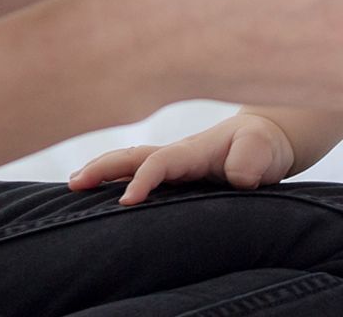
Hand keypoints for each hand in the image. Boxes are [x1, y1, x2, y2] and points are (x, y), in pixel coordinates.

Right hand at [68, 114, 293, 204]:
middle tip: (74, 183)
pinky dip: (118, 177)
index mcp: (195, 150)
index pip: (161, 162)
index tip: (125, 203)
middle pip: (135, 156)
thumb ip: (252, 160)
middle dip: (104, 166)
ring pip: (134, 162)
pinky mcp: (178, 174)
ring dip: (105, 170)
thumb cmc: (264, 145)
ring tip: (73, 184)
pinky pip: (143, 172)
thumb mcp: (265, 150)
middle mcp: (180, 154)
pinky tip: (101, 192)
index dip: (143, 180)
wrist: (269, 139)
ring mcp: (176, 163)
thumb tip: (238, 176)